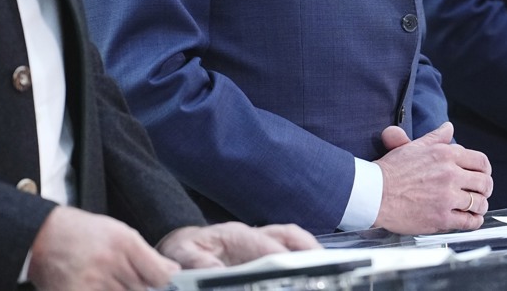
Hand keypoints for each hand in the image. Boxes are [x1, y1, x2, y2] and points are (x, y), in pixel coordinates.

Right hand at [26, 206, 179, 290]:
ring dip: (119, 289)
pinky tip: (97, 284)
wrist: (44, 236)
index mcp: (124, 242)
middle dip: (139, 286)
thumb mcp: (119, 232)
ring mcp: (94, 281)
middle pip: (142, 289)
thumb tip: (171, 270)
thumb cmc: (82, 233)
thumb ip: (146, 254)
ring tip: (107, 277)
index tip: (160, 281)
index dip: (163, 281)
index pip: (160, 275)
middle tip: (124, 276)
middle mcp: (111, 262)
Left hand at [158, 221, 320, 268]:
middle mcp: (252, 236)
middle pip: (287, 235)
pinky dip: (302, 256)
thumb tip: (216, 271)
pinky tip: (309, 270)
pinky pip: (288, 249)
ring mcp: (259, 242)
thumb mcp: (183, 254)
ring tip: (324, 266)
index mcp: (236, 234)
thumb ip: (198, 262)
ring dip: (309, 251)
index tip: (288, 265)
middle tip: (322, 262)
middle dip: (306, 247)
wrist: (181, 244)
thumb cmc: (184, 248)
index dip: (278, 254)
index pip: (264, 242)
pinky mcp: (262, 252)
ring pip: (292, 240)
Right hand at [373, 121, 492, 234]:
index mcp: (445, 154)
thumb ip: (436, 138)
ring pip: (479, 202)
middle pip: (484, 182)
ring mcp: (447, 197)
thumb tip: (449, 128)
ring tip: (475, 207)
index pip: (480, 161)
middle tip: (482, 192)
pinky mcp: (442, 218)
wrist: (374, 194)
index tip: (482, 176)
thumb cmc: (391, 171)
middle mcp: (449, 174)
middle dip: (486, 188)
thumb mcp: (414, 147)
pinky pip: (469, 221)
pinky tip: (471, 219)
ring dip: (480, 205)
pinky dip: (474, 221)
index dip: (485, 170)